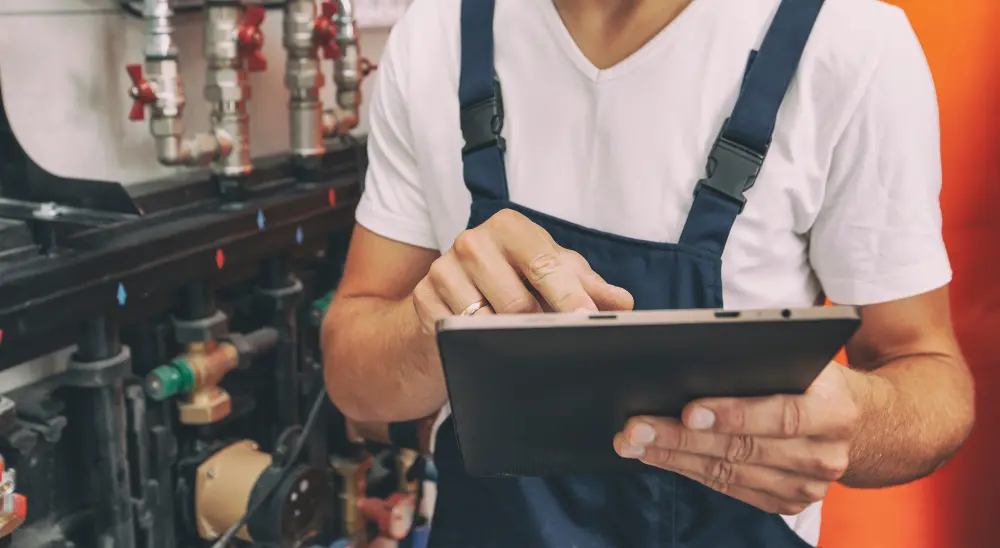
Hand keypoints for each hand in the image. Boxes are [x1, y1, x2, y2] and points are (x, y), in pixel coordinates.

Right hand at [412, 209, 633, 332]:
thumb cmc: (509, 281)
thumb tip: (622, 302)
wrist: (447, 298)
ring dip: (508, 340)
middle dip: (539, 327)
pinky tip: (482, 346)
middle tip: (554, 343)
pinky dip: (476, 346)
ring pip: (487, 323)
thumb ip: (587, 285)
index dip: (569, 296)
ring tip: (518, 343)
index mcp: (509, 227)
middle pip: (517, 302)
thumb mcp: (549, 276)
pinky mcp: (423, 301)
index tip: (587, 320)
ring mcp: (443, 270)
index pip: (545, 264)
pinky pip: (459, 336)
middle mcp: (473, 241)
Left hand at [614, 361, 866, 514]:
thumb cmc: (817, 380)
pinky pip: (730, 488)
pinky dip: (689, 471)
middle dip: (682, 438)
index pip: (781, 415)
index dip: (733, 414)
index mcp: (835, 411)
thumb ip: (766, 362)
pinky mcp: (788, 503)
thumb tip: (699, 356)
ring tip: (634, 442)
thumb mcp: (806, 360)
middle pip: (743, 449)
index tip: (688, 409)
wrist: (864, 424)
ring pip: (729, 473)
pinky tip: (658, 456)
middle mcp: (824, 455)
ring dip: (674, 457)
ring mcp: (808, 487)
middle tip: (636, 427)